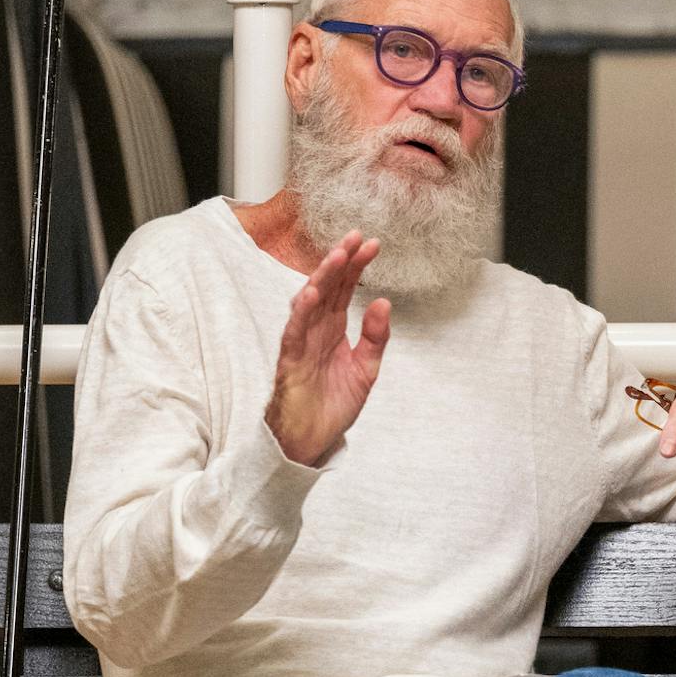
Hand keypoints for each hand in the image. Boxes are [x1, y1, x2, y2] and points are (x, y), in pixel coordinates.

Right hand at [264, 232, 389, 466]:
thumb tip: (385, 303)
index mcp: (334, 329)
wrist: (312, 439)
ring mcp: (301, 342)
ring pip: (308, 303)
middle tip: (356, 237)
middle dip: (341, 262)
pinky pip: (293, 332)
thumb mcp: (366, 369)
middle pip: (328, 288)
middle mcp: (316, 330)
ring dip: (322, 279)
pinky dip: (301, 312)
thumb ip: (376, 338)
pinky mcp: (290, 361)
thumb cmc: (333, 404)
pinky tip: (310, 293)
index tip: (372, 244)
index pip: (345, 290)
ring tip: (337, 257)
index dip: (357, 266)